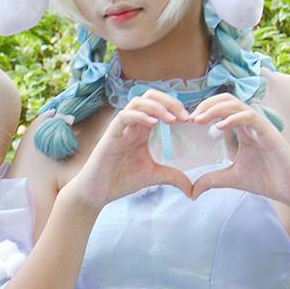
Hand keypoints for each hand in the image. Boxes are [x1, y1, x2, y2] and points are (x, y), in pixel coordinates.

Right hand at [69, 89, 192, 210]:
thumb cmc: (120, 181)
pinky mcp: (111, 134)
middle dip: (170, 102)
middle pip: (151, 96)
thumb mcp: (153, 176)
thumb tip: (192, 189)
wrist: (97, 192)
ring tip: (171, 120)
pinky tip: (152, 124)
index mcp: (143, 128)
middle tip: (184, 117)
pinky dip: (139, 116)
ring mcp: (121, 127)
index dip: (176, 107)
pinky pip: (125, 116)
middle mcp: (133, 123)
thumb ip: (172, 177)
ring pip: (138, 101)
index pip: (161, 105)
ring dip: (157, 107)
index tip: (190, 121)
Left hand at [190, 94, 289, 208]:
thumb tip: (191, 191)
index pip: (221, 109)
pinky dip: (234, 118)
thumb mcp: (231, 178)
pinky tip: (219, 127)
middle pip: (226, 101)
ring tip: (199, 119)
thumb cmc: (266, 179)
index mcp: (241, 129)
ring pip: (236, 104)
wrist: (289, 188)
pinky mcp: (268, 131)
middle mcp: (250, 123)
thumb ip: (212, 180)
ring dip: (215, 109)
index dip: (204, 111)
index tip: (187, 123)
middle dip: (206, 105)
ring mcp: (259, 125)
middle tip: (190, 118)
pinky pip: (250, 116)